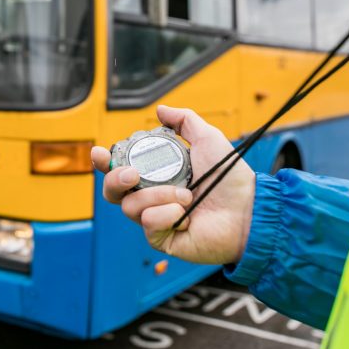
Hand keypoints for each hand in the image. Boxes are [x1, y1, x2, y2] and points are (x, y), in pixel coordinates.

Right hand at [91, 105, 255, 264]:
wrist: (248, 209)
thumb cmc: (230, 178)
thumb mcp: (208, 139)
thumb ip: (184, 121)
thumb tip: (160, 110)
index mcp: (156, 174)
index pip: (119, 168)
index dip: (103, 162)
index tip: (100, 154)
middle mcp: (151, 197)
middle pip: (112, 191)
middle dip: (115, 180)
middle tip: (133, 174)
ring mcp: (155, 219)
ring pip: (130, 207)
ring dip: (158, 196)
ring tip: (186, 196)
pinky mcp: (162, 239)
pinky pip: (149, 224)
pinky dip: (168, 215)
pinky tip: (187, 216)